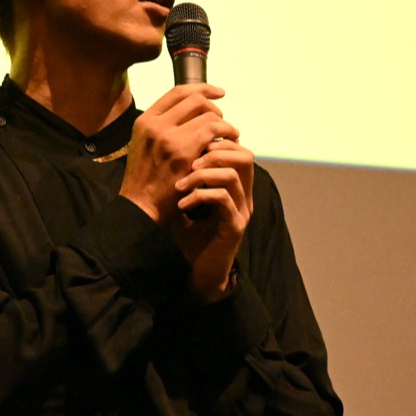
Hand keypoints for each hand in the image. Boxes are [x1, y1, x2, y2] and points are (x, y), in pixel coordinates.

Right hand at [119, 84, 238, 224]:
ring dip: (224, 123)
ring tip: (229, 134)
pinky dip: (226, 133)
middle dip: (214, 107)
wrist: (140, 205)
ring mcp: (169, 138)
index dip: (201, 88)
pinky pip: (213, 131)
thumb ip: (160, 126)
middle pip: (195, 100)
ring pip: (207, 115)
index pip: (177, 92)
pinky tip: (231, 141)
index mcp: (144, 120)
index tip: (217, 93)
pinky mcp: (184, 152)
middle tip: (222, 121)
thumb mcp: (142, 144)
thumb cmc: (145, 178)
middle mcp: (155, 125)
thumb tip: (188, 111)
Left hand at [170, 138, 253, 301]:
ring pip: (232, 176)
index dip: (217, 143)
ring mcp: (241, 211)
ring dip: (202, 176)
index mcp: (235, 186)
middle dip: (214, 153)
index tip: (190, 150)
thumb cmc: (187, 235)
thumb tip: (171, 147)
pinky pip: (223, 199)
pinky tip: (182, 205)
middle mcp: (243, 196)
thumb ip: (186, 174)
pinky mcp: (234, 227)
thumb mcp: (185, 198)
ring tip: (180, 185)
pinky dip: (200, 196)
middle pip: (245, 157)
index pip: (238, 150)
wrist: (194, 272)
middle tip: (189, 162)